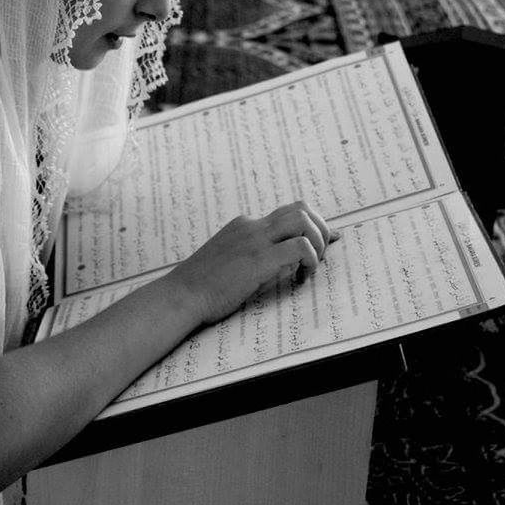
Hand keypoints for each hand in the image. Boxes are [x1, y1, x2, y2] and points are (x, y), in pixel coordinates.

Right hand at [170, 200, 339, 325]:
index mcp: (243, 226)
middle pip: (300, 209)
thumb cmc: (201, 287)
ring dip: (317, 242)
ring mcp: (254, 240)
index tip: (324, 243)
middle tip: (321, 255)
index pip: (286, 215)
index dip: (311, 227)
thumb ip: (250, 256)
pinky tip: (301, 279)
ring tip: (311, 267)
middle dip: (321, 229)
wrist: (181, 295)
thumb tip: (280, 262)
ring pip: (302, 219)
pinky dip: (309, 261)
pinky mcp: (258, 259)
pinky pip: (298, 247)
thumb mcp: (228, 262)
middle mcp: (251, 226)